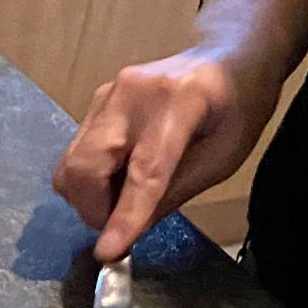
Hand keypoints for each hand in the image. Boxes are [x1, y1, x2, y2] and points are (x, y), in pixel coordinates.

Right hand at [54, 47, 281, 261]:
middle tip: (119, 226)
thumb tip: (127, 233)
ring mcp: (106, 96)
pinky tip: (117, 178)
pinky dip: (89, 181)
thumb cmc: (236, 109)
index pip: (144, 169)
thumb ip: (173, 194)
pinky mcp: (94, 103)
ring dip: (89, 198)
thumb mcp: (222, 159)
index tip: (108, 252)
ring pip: (71, 165)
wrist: (227, 56)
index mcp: (180, 103)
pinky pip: (75, 155)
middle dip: (94, 210)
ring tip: (122, 198)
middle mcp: (132, 94)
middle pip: (86, 167)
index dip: (125, 214)